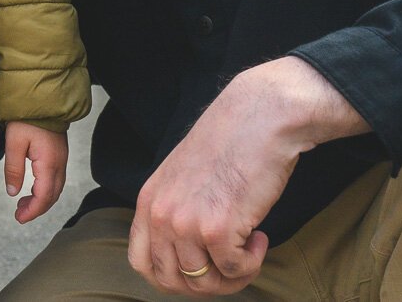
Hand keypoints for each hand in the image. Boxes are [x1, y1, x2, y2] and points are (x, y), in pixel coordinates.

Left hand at [5, 122, 67, 223]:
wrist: (42, 98)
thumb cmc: (27, 118)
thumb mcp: (14, 143)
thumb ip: (14, 169)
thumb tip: (13, 192)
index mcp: (49, 163)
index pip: (44, 196)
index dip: (32, 211)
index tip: (19, 218)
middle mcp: (60, 163)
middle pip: (53, 196)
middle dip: (37, 209)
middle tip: (19, 214)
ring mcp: (62, 159)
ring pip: (56, 189)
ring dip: (41, 200)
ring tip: (23, 204)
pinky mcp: (60, 154)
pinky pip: (56, 179)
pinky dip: (45, 190)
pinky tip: (32, 189)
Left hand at [127, 57, 366, 295]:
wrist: (260, 118)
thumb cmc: (231, 144)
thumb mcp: (183, 176)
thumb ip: (175, 211)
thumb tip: (187, 259)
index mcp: (149, 201)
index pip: (141, 263)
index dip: (171, 277)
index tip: (200, 270)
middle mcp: (161, 214)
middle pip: (172, 280)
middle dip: (206, 283)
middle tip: (230, 264)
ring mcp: (186, 223)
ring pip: (204, 283)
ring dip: (233, 275)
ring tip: (248, 248)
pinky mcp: (217, 229)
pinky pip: (234, 271)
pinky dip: (252, 263)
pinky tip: (260, 237)